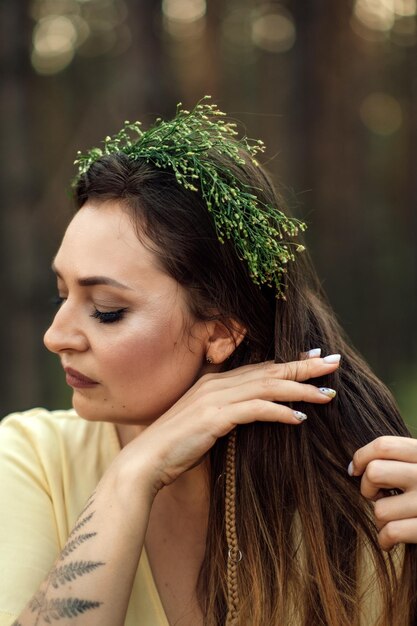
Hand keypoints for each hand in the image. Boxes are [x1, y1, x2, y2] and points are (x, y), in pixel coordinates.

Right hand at [117, 355, 339, 495]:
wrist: (147, 461)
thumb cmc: (176, 447)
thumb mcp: (204, 423)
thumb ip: (226, 413)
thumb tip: (252, 414)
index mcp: (214, 382)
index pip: (259, 367)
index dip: (289, 361)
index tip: (314, 356)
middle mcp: (216, 383)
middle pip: (269, 370)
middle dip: (304, 365)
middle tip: (333, 362)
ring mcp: (215, 398)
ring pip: (267, 386)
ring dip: (300, 388)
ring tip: (326, 393)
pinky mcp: (215, 417)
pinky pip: (256, 410)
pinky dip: (280, 412)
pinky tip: (299, 418)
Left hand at [349, 436, 416, 549]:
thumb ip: (402, 460)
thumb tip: (354, 467)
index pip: (383, 445)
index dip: (361, 456)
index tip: (354, 470)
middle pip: (374, 472)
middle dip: (367, 488)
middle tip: (377, 496)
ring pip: (380, 509)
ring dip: (380, 519)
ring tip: (392, 520)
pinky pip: (391, 532)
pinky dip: (384, 540)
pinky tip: (389, 540)